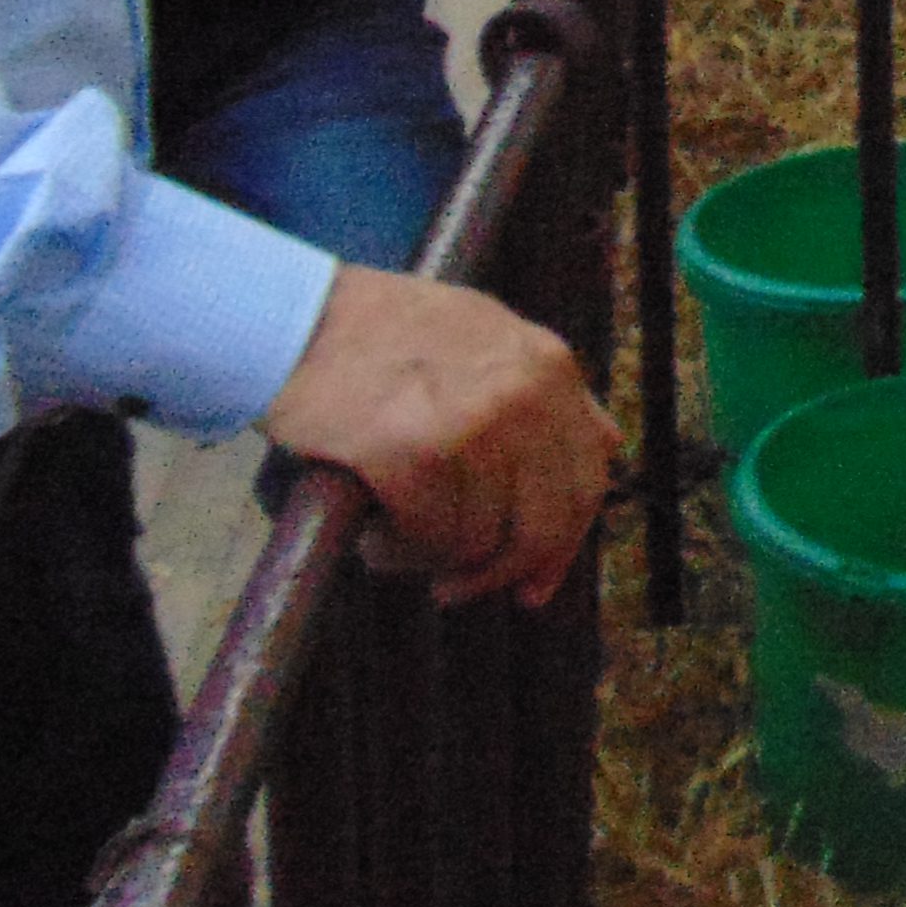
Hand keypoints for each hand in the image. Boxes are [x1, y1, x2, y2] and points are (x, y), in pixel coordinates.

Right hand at [257, 267, 619, 607]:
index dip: (564, 545)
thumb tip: (609, 447)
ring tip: (394, 541)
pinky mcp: (413, 451)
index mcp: (548, 365)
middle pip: (545, 523)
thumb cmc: (382, 333)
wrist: (295, 317)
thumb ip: (547, 391)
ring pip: (479, 539)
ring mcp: (471, 421)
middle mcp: (523, 393)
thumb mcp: (487, 335)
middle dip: (502, 572)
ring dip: (432, 558)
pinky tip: (373, 537)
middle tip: (458, 589)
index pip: (589, 478)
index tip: (535, 584)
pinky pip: (427, 537)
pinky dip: (398, 552)